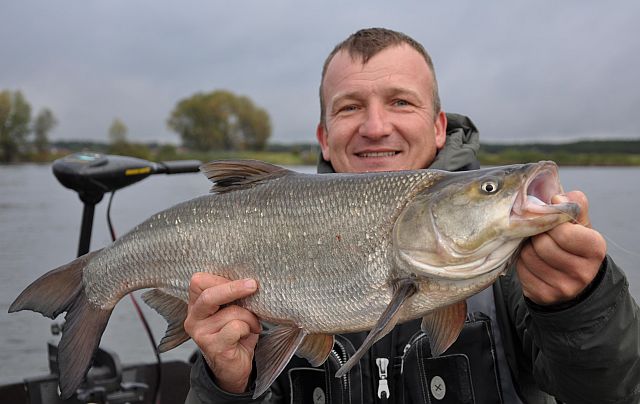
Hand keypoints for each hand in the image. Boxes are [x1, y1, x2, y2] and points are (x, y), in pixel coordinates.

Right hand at [184, 272, 260, 392]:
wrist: (233, 366)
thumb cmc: (235, 333)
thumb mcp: (231, 310)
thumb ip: (232, 296)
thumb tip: (249, 280)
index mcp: (196, 305)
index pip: (199, 282)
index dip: (221, 278)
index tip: (242, 279)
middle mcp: (194, 319)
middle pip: (208, 296)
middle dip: (233, 288)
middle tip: (253, 285)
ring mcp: (201, 334)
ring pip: (230, 312)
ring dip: (249, 316)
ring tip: (252, 324)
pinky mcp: (213, 346)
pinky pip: (236, 327)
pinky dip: (248, 328)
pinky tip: (248, 334)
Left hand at [517, 191, 606, 304]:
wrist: (573, 281)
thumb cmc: (574, 245)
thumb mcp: (580, 225)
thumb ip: (573, 205)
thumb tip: (556, 197)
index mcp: (595, 249)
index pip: (563, 232)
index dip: (550, 223)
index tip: (549, 222)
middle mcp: (583, 272)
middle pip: (542, 245)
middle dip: (536, 236)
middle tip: (538, 234)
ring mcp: (563, 287)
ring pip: (528, 256)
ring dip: (526, 247)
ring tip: (534, 246)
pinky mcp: (544, 296)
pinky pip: (521, 270)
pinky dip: (521, 262)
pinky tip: (530, 260)